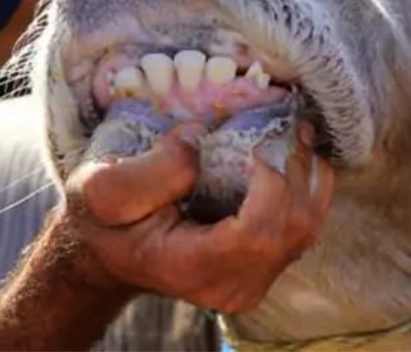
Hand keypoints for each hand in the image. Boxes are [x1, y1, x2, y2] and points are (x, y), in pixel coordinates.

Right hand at [63, 123, 334, 313]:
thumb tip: (200, 140)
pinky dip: (307, 186)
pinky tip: (295, 154)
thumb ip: (151, 168)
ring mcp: (251, 282)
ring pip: (306, 228)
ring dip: (308, 175)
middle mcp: (229, 287)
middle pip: (291, 230)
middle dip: (296, 171)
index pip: (257, 234)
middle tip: (287, 124)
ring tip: (297, 132)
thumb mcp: (103, 188)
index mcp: (190, 268)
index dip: (270, 186)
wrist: (110, 251)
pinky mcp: (263, 268)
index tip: (252, 147)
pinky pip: (304, 227)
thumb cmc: (104, 220)